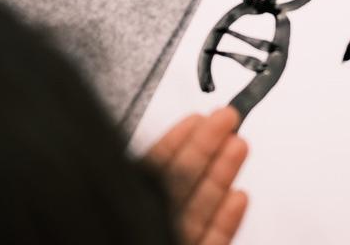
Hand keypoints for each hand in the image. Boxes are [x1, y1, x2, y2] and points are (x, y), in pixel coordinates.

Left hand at [145, 107, 249, 244]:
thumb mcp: (111, 201)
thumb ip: (139, 171)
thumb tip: (146, 152)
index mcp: (132, 202)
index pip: (156, 164)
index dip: (177, 138)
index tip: (198, 116)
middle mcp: (155, 217)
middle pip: (185, 179)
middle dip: (208, 145)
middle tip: (228, 116)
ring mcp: (177, 236)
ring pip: (202, 206)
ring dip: (222, 173)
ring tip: (239, 145)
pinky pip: (213, 238)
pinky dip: (226, 220)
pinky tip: (239, 197)